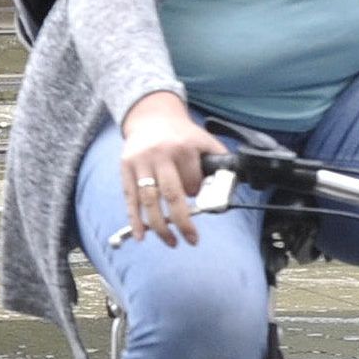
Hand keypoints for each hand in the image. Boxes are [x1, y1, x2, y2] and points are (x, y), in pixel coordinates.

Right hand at [118, 92, 224, 245]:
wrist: (151, 117)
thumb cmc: (181, 134)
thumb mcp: (203, 140)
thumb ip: (219, 160)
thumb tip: (233, 182)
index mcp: (183, 148)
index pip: (193, 182)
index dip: (198, 195)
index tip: (199, 199)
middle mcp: (160, 155)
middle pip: (171, 194)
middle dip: (182, 221)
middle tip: (192, 239)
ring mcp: (141, 163)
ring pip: (149, 201)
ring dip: (160, 226)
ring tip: (171, 242)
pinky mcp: (126, 169)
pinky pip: (130, 199)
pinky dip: (135, 220)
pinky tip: (141, 235)